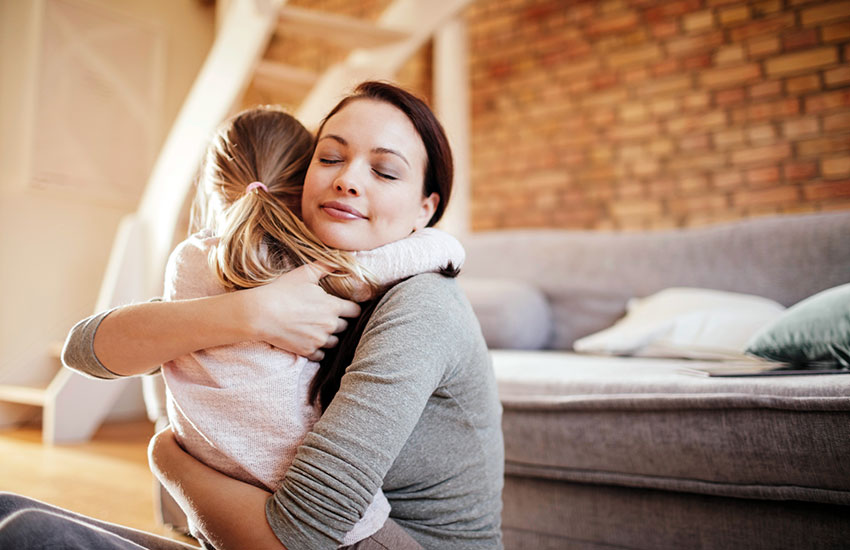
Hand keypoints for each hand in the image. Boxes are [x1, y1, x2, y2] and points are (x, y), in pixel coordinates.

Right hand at [242, 263, 360, 360]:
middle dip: (339, 321)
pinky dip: (318, 349)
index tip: (347, 307)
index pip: (356, 310)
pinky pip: (321, 355)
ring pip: (335, 342)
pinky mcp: (308, 351)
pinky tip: (309, 340)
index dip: (352, 308)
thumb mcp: (304, 273)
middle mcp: (330, 325)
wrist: (260, 313)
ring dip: (330, 336)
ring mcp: (319, 340)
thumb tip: (339, 260)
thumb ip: (325, 266)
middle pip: (345, 327)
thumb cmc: (282, 291)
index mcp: (333, 306)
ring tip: (318, 328)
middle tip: (327, 316)